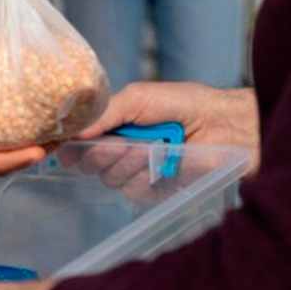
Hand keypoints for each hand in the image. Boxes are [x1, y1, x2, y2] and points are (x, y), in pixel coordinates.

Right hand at [64, 82, 261, 173]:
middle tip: (122, 143)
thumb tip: (74, 132)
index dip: (73, 146)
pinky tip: (160, 163)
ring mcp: (140, 172)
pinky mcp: (157, 190)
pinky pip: (134, 192)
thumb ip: (105, 112)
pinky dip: (143, 177)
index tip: (65, 148)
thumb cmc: (185, 104)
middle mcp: (124, 151)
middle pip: (91, 164)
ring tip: (150, 147)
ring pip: (111, 179)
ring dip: (127, 163)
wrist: (225, 125)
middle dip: (102, 154)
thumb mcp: (139, 97)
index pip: (82, 142)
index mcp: (117, 126)